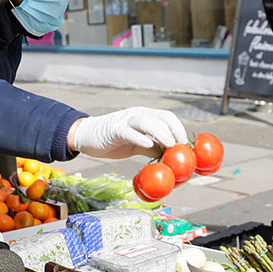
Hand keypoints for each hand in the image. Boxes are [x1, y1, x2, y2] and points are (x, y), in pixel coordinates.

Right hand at [68, 106, 187, 158]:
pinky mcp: (114, 129)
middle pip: (162, 117)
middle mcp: (137, 114)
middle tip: (181, 147)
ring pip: (147, 121)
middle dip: (175, 131)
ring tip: (170, 145)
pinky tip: (147, 144)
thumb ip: (152, 147)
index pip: (167, 117)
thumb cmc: (113, 141)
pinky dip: (140, 137)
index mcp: (145, 116)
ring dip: (161, 132)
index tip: (186, 145)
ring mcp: (126, 121)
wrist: (86, 136)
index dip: (179, 129)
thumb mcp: (137, 145)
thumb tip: (169, 157)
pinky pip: (129, 131)